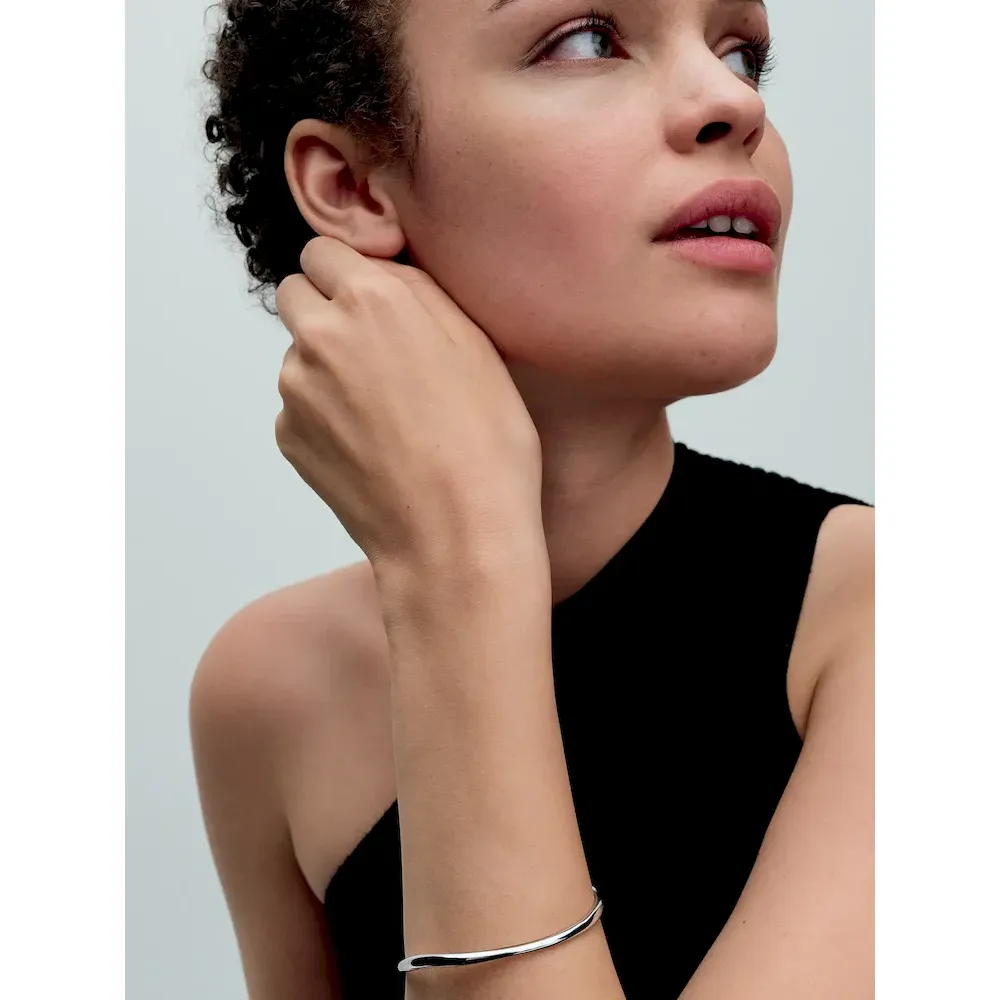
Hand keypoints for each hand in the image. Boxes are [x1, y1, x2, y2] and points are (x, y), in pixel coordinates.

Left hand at [274, 237, 543, 572]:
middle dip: (326, 310)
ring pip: (299, 356)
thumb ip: (419, 292)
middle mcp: (319, 335)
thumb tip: (381, 273)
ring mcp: (295, 389)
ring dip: (327, 367)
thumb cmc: (486, 444)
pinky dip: (324, 417)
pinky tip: (370, 446)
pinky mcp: (287, 436)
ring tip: (385, 413)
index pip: (322, 251)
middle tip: (375, 351)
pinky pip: (298, 407)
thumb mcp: (477, 345)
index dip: (348, 272)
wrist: (455, 536)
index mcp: (371, 300)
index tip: (371, 297)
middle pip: (296, 296)